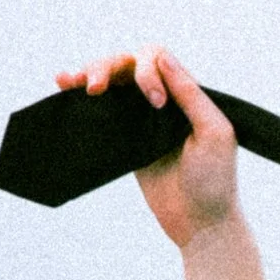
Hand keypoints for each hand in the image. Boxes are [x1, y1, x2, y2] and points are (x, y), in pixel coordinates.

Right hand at [56, 45, 240, 243]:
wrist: (200, 223)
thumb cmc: (215, 181)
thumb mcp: (214, 134)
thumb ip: (191, 95)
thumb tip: (162, 56)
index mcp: (187, 94)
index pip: (157, 60)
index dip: (148, 72)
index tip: (156, 103)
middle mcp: (163, 100)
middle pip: (127, 64)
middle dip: (107, 68)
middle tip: (95, 88)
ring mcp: (142, 118)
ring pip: (112, 82)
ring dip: (91, 74)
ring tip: (71, 82)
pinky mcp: (126, 138)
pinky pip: (104, 110)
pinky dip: (82, 96)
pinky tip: (64, 86)